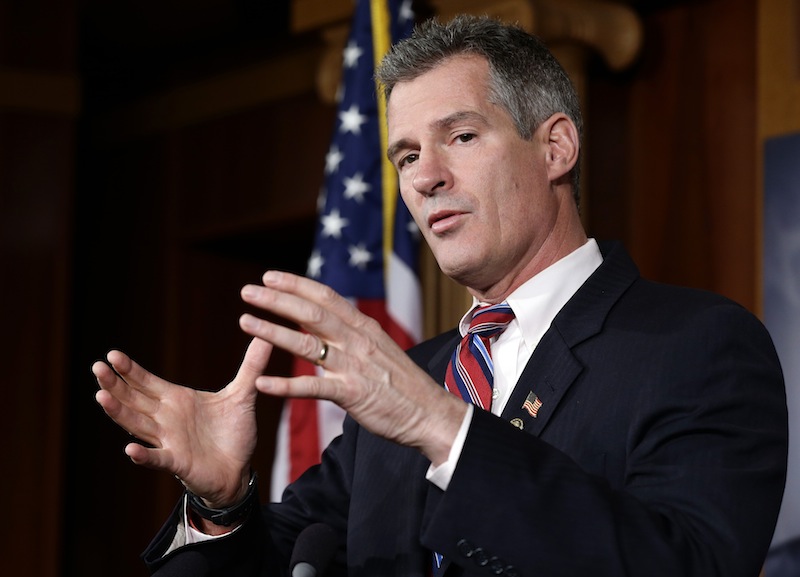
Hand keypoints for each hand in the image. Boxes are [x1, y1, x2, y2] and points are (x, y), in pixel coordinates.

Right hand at [93, 338, 271, 507]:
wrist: (240, 470)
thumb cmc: (233, 433)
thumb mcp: (243, 395)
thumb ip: (251, 367)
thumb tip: (264, 337)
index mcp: (177, 400)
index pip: (147, 382)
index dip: (130, 370)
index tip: (112, 355)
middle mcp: (167, 419)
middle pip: (134, 399)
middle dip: (116, 384)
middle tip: (97, 368)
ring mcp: (169, 441)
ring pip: (138, 424)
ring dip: (120, 412)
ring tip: (101, 397)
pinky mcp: (178, 462)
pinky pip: (158, 458)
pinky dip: (144, 455)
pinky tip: (130, 450)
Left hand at [239, 270, 466, 464]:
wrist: (430, 413)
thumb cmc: (403, 384)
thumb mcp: (380, 348)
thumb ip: (354, 334)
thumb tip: (328, 320)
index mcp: (365, 328)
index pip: (326, 298)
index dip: (296, 285)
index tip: (270, 276)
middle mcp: (358, 342)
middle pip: (311, 313)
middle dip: (277, 300)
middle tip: (248, 291)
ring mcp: (354, 367)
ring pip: (307, 344)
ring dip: (273, 331)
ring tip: (246, 321)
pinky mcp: (352, 395)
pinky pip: (312, 388)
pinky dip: (285, 386)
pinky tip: (262, 383)